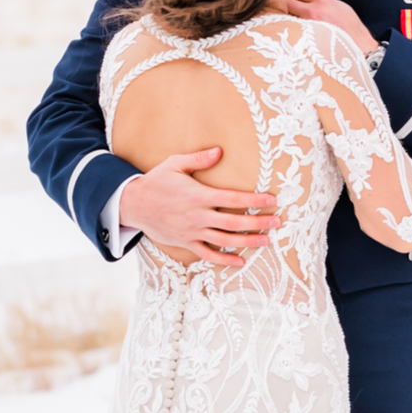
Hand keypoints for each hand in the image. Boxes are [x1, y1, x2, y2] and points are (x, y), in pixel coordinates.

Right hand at [118, 148, 276, 267]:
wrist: (134, 204)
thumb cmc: (156, 181)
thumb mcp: (174, 164)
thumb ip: (198, 159)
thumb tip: (219, 151)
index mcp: (198, 195)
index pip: (233, 199)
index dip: (254, 201)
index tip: (271, 200)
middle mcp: (198, 216)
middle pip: (234, 222)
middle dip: (258, 223)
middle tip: (277, 222)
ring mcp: (192, 232)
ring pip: (225, 240)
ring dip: (247, 242)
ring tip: (266, 241)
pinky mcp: (186, 242)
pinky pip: (208, 254)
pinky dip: (224, 260)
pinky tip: (240, 261)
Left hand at [282, 0, 379, 53]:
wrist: (359, 48)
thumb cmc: (351, 30)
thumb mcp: (339, 6)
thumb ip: (321, 2)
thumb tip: (305, 0)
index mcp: (322, 0)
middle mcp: (313, 11)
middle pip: (284, 1)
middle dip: (279, 3)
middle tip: (277, 8)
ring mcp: (307, 27)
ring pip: (284, 18)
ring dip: (281, 19)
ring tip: (283, 22)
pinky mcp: (304, 41)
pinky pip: (289, 32)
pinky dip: (287, 31)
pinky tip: (289, 35)